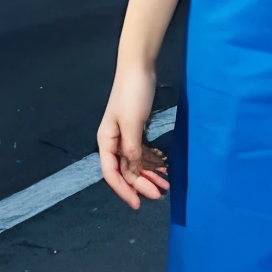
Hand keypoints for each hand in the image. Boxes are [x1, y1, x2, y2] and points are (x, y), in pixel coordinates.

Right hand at [98, 63, 169, 209]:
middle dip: (141, 184)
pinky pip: (143, 152)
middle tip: (160, 194)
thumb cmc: (132, 94)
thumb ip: (131, 150)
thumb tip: (132, 172)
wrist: (139, 67)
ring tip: (165, 185)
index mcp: (106, 141)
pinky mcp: (137, 129)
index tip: (139, 204)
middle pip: (125, 171)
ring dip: (148, 175)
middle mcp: (114, 141)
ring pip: (135, 163)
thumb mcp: (132, 124)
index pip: (112, 173)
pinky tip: (163, 167)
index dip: (124, 190)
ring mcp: (125, 136)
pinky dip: (152, 161)